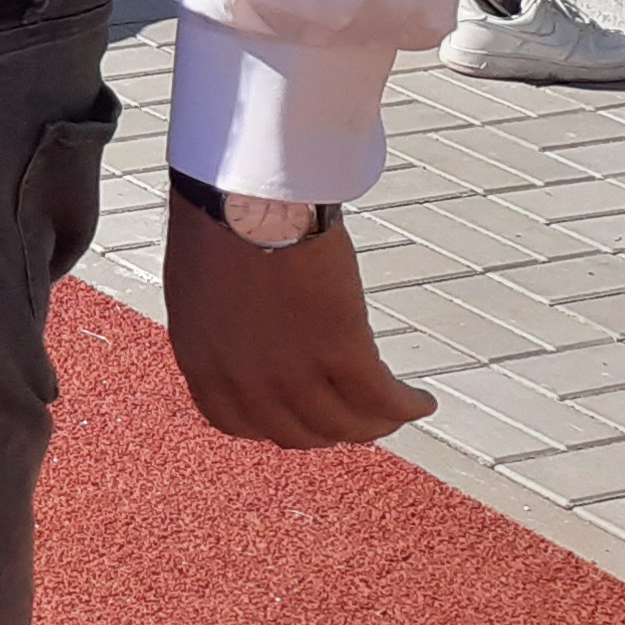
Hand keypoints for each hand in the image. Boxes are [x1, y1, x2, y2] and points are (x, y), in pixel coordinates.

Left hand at [160, 191, 437, 447]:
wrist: (245, 192)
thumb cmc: (222, 220)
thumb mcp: (202, 290)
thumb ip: (221, 329)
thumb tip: (247, 344)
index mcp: (202, 360)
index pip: (237, 423)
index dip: (274, 424)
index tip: (299, 416)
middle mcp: (244, 378)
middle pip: (299, 432)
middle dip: (329, 428)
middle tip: (354, 413)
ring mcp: (291, 371)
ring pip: (346, 424)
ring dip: (376, 423)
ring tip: (396, 409)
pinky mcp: (339, 349)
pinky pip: (381, 399)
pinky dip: (406, 405)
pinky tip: (422, 401)